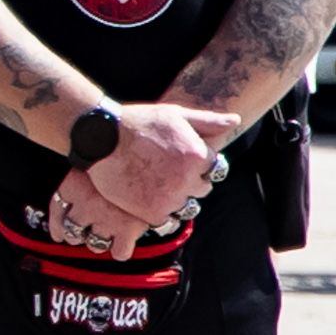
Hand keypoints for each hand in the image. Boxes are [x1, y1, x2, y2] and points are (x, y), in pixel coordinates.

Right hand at [70, 99, 231, 234]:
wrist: (100, 139)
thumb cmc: (138, 122)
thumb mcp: (175, 115)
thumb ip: (208, 121)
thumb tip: (235, 120)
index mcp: (197, 155)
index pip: (215, 169)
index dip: (200, 164)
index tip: (181, 159)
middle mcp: (187, 179)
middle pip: (201, 190)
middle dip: (189, 182)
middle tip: (165, 171)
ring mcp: (170, 198)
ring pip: (185, 207)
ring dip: (175, 199)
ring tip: (154, 184)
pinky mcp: (152, 212)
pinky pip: (166, 219)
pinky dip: (157, 210)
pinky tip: (144, 195)